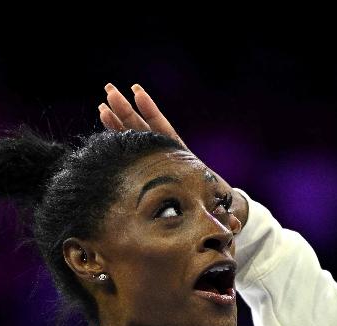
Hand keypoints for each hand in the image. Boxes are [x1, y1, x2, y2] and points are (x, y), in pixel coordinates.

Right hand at [99, 82, 250, 229]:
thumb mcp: (221, 207)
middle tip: (109, 89)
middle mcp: (167, 155)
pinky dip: (120, 135)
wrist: (218, 206)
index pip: (163, 131)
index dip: (150, 112)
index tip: (137, 92)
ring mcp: (158, 158)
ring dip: (118, 117)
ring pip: (135, 134)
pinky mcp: (152, 166)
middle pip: (143, 127)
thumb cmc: (218, 206)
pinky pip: (134, 148)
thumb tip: (233, 224)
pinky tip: (105, 121)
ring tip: (103, 100)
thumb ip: (225, 212)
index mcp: (182, 159)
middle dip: (126, 109)